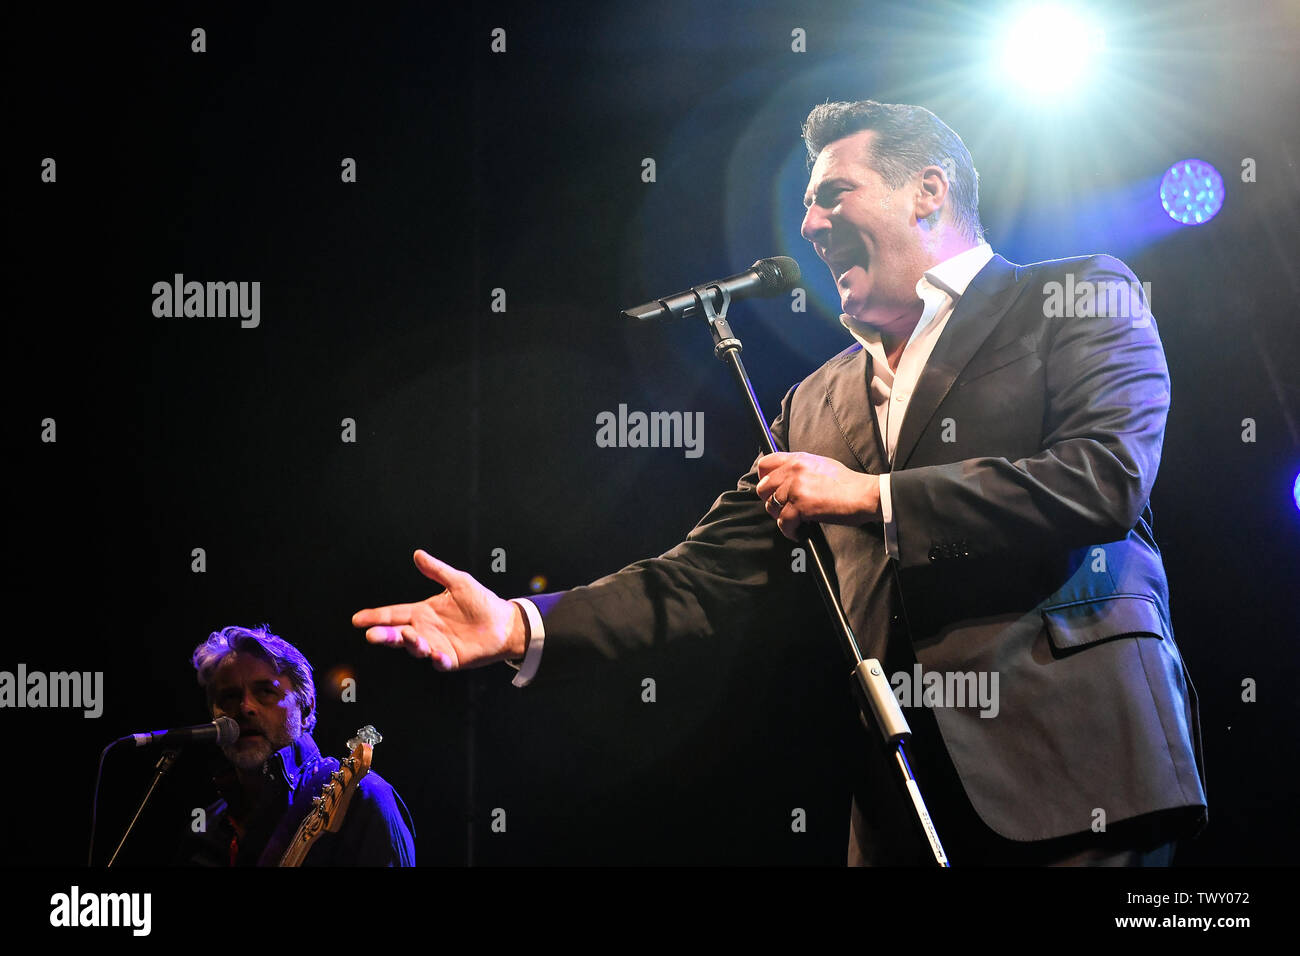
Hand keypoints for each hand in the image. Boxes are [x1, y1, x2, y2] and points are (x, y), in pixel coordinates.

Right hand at [352, 550, 526, 670]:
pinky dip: (436, 659)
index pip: (394, 614)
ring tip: (410, 636)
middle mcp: (425, 630)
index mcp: (423, 612)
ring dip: (411, 644)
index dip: (375, 617)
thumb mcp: (458, 582)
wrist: (504, 622)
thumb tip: (418, 554)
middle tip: (372, 636)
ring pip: (416, 648)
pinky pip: (440, 662)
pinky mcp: (451, 659)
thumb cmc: (481, 601)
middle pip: (398, 634)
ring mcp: (436, 646)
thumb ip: (437, 571)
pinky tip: (436, 655)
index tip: (357, 619)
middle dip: (384, 635)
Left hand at [754, 452, 880, 540]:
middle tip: (785, 509)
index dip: (764, 479)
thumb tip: (785, 478)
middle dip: (772, 501)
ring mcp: (796, 488)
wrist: (863, 495)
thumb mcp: (820, 465)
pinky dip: (790, 531)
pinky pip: (784, 523)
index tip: (770, 490)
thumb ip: (800, 468)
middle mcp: (794, 471)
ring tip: (796, 521)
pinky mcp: (801, 506)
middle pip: (763, 488)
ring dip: (782, 517)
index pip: (765, 464)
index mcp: (798, 459)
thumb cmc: (847, 483)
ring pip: (772, 507)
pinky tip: (800, 531)